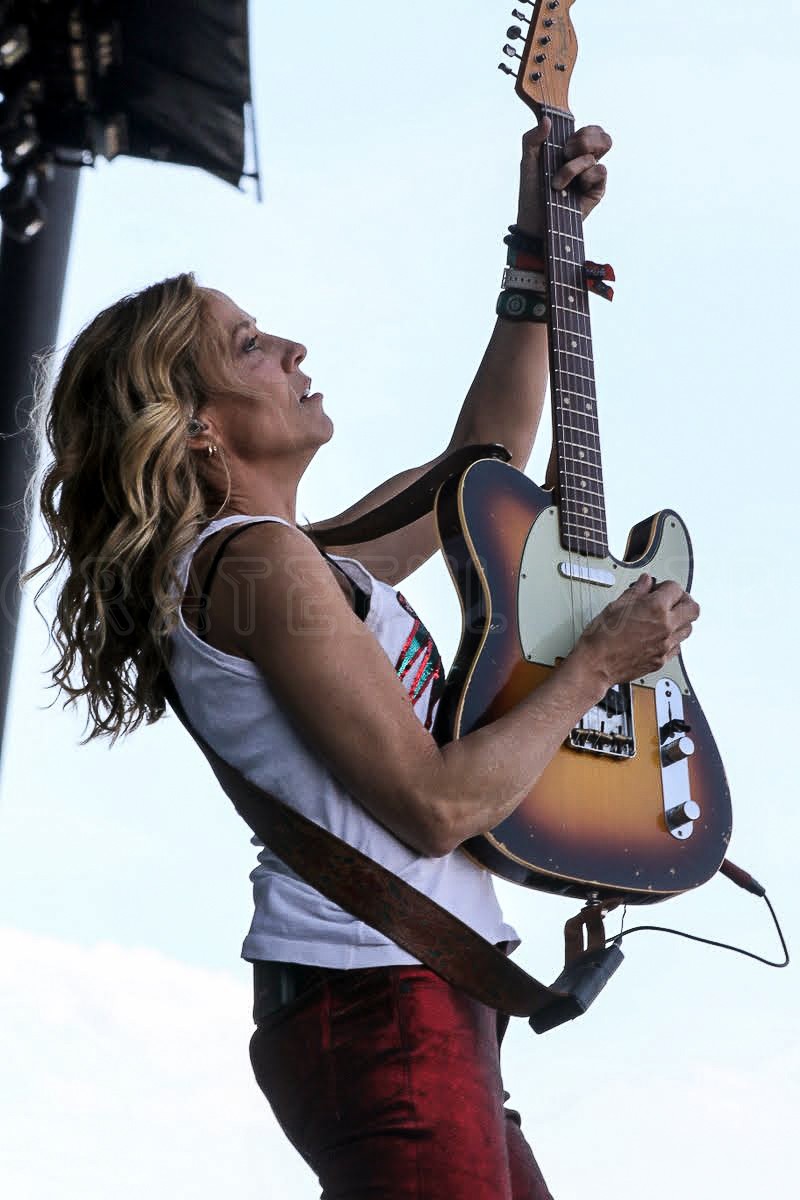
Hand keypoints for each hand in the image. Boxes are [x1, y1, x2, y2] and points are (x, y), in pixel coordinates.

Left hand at [516, 118, 612, 235]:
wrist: (534, 222)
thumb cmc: (532, 193)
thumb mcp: (527, 162)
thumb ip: (533, 138)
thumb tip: (547, 119)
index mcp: (572, 151)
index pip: (591, 131)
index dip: (583, 131)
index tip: (565, 143)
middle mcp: (585, 161)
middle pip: (603, 137)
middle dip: (584, 140)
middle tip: (566, 153)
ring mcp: (592, 176)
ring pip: (596, 155)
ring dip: (573, 167)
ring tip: (558, 183)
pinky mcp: (597, 191)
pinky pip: (600, 171)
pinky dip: (583, 177)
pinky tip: (570, 190)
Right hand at [576, 574, 699, 688]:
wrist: (596, 665)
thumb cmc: (601, 638)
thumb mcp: (616, 606)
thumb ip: (636, 591)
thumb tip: (645, 582)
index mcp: (655, 608)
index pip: (676, 588)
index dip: (666, 586)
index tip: (658, 588)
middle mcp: (665, 626)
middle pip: (693, 609)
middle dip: (684, 601)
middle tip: (672, 600)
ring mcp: (665, 645)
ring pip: (688, 629)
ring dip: (681, 620)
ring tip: (666, 618)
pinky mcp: (662, 660)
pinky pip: (677, 646)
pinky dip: (672, 638)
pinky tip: (660, 635)